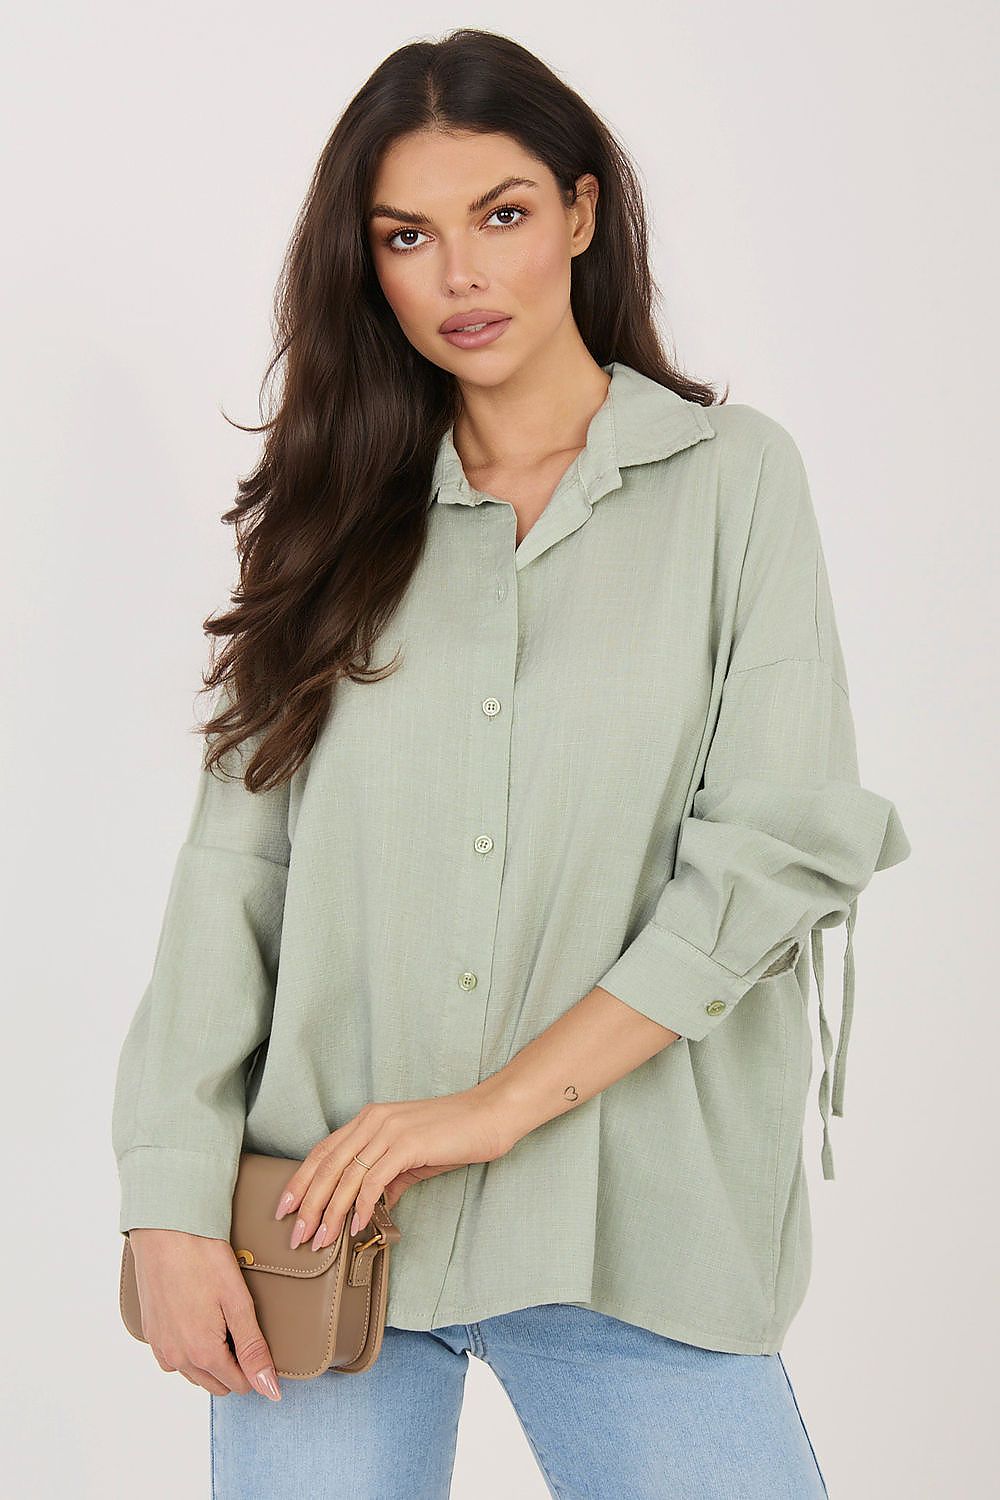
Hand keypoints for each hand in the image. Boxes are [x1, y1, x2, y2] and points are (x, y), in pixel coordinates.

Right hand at [128, 1227, 282, 1399]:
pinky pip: (174, 1358)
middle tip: (240, 1325)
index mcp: (203, 1354)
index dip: (256, 1366)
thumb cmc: (203, 1258)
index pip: (240, 1384)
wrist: (165, 1230)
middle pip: (217, 1383)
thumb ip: (253, 1350)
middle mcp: (177, 1359)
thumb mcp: (238, 1302)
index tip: (259, 1339)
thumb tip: (269, 1389)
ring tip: (220, 1319)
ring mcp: (160, 1347)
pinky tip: (197, 1319)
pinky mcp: (150, 1333)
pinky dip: (189, 1349)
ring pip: (194, 1373)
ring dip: (211, 1359)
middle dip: (234, 1365)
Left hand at [272, 1086, 512, 1250]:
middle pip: (327, 1165)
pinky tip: (358, 1226)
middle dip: (308, 1203)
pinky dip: (362, 1206)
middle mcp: (372, 1120)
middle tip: (296, 1235)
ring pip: (346, 1176)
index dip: (300, 1181)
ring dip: (330, 1212)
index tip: (285, 1209)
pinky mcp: (407, 1144)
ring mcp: (389, 1130)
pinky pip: (375, 1180)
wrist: (490, 1115)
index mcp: (369, 1119)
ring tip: (321, 1240)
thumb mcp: (412, 1156)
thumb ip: (387, 1178)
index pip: (323, 1151)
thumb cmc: (455, 1134)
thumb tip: (368, 1209)